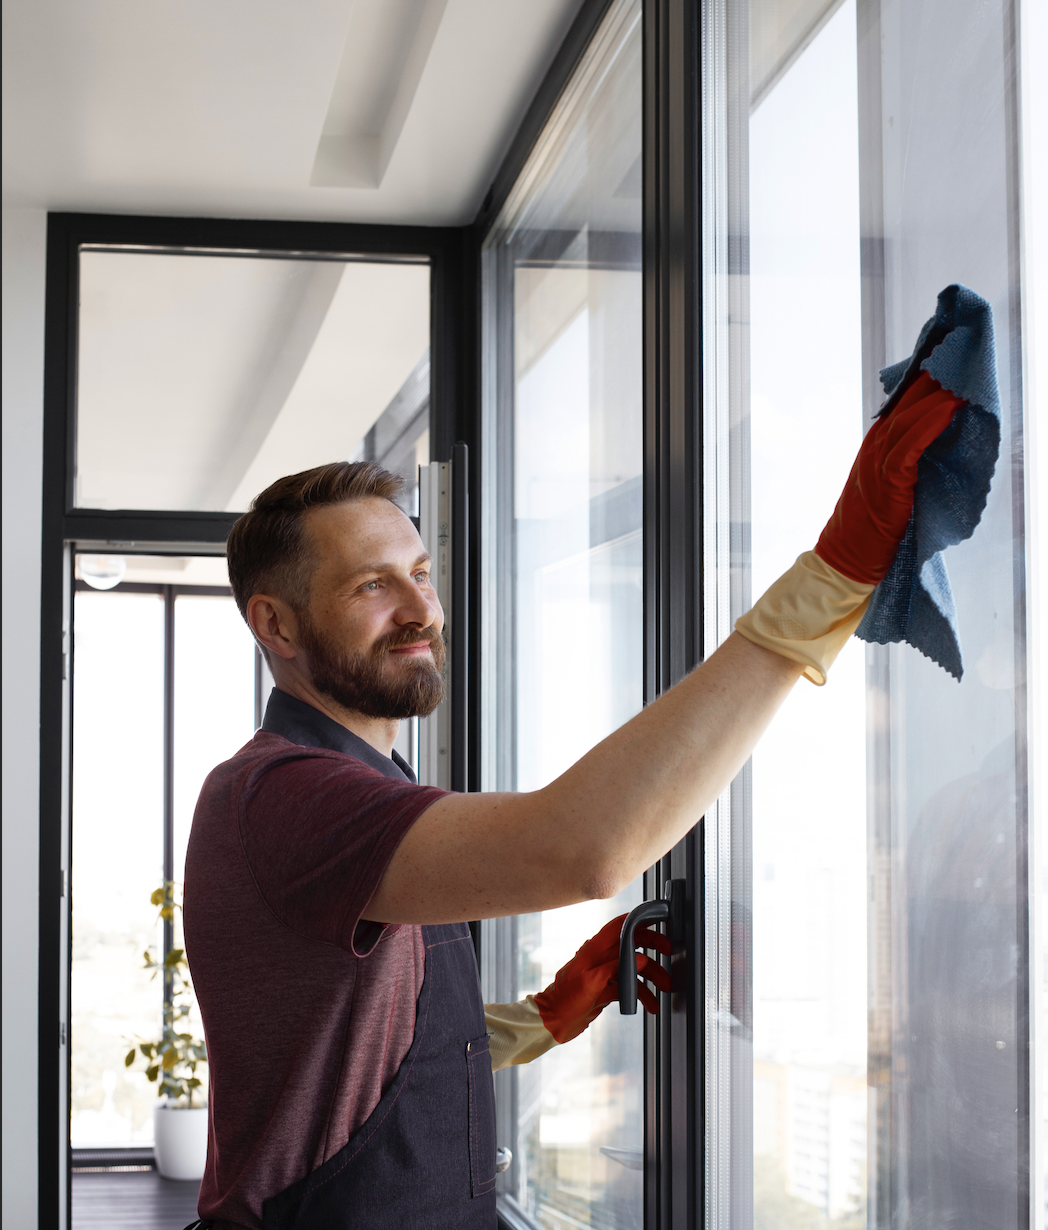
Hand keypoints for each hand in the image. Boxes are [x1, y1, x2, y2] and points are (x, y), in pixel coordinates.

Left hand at [532, 913, 671, 1043]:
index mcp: (594, 950)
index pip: (618, 926)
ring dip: (651, 977)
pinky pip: (629, 986)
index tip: (656, 917)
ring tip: (665, 989)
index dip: (637, 919)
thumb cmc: (565, 1001)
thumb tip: (639, 958)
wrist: (553, 1023)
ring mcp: (605, 973)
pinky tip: (651, 1005)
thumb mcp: (590, 983)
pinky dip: (641, 994)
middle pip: (631, 944)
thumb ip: (614, 968)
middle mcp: (601, 958)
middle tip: (669, 953)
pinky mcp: (606, 988)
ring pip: (634, 968)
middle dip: (652, 947)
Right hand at [815, 371, 964, 583]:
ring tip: (962, 375)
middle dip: (935, 376)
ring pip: (911, 417)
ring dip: (938, 395)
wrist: (848, 555)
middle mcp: (876, 444)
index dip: (927, 377)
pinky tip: (949, 409)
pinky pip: (911, 444)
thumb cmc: (873, 525)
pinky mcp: (888, 479)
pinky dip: (930, 424)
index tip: (950, 355)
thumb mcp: (892, 482)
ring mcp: (878, 460)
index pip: (905, 400)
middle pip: (908, 400)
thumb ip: (910, 457)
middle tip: (960, 351)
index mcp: (877, 442)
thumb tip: (943, 437)